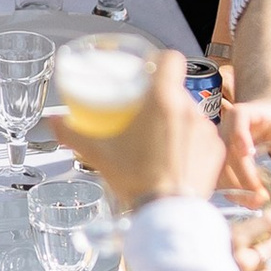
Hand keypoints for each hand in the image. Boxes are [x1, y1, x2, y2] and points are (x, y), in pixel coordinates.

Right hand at [63, 52, 224, 214]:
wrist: (167, 212)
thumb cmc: (136, 180)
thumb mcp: (99, 154)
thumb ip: (72, 133)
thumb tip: (53, 122)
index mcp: (162, 100)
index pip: (171, 59)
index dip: (159, 61)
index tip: (148, 71)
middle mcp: (189, 109)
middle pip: (176, 90)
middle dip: (161, 99)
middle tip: (143, 115)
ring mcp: (206, 130)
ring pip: (189, 113)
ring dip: (176, 121)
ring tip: (158, 141)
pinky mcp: (216, 150)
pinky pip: (203, 136)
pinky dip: (190, 143)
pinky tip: (175, 158)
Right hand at [220, 97, 270, 204]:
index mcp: (244, 113)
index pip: (238, 119)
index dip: (240, 135)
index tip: (248, 153)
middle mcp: (226, 127)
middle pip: (227, 150)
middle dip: (243, 176)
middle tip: (262, 196)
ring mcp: (219, 144)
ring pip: (219, 167)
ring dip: (235, 188)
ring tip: (257, 203)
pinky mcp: (219, 160)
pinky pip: (219, 177)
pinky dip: (231, 191)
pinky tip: (247, 201)